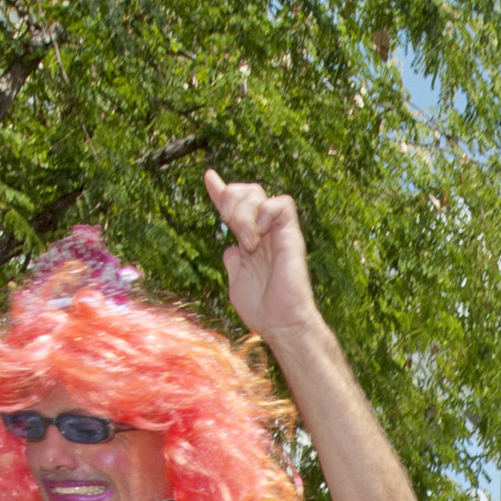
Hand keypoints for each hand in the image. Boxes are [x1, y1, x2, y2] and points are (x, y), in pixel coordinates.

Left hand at [205, 170, 322, 339]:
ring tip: (246, 241)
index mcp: (250, 241)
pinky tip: (259, 236)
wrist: (281, 323)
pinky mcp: (291, 235)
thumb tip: (228, 249)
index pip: (235, 208)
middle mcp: (264, 233)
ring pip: (259, 192)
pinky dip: (264, 213)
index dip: (220, 190)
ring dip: (243, 211)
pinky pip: (281, 204)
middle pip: (246, 190)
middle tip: (226, 222)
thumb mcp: (236, 283)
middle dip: (229, 198)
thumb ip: (232, 263)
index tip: (209, 177)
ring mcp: (278, 232)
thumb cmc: (262, 311)